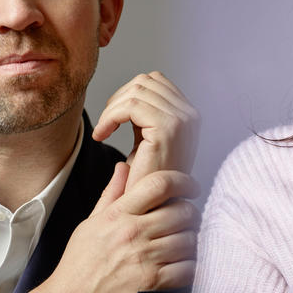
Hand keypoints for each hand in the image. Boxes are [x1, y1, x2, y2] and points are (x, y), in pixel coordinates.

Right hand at [29, 163, 200, 292]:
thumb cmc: (79, 264)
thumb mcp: (91, 223)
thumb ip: (111, 194)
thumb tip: (123, 167)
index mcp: (118, 215)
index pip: (159, 185)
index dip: (183, 181)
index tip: (191, 187)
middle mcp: (132, 233)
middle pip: (181, 211)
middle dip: (191, 214)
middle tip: (189, 219)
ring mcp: (144, 259)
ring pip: (188, 239)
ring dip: (191, 241)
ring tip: (184, 242)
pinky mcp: (152, 284)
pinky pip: (187, 268)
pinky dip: (189, 266)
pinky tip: (181, 265)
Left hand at [93, 72, 199, 188]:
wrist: (151, 212)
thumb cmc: (146, 182)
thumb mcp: (149, 139)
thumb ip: (148, 113)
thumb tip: (136, 86)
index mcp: (189, 114)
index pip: (156, 80)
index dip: (128, 93)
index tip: (113, 118)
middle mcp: (191, 114)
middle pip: (146, 80)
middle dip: (119, 98)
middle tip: (105, 124)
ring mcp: (183, 120)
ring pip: (137, 90)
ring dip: (111, 109)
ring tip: (103, 131)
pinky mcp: (168, 129)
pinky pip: (130, 106)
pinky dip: (109, 117)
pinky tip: (101, 135)